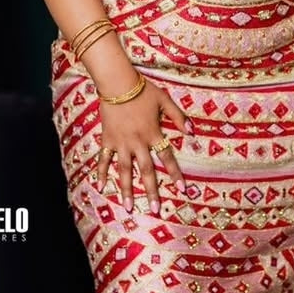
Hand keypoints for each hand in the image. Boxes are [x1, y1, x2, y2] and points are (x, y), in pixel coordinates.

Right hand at [97, 78, 190, 213]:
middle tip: (155, 208)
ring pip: (124, 170)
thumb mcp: (164, 100)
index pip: (167, 157)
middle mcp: (137, 142)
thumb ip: (178, 117)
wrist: (117, 84)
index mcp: (153, 133)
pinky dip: (102, 173)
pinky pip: (104, 159)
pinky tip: (102, 186)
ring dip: (127, 189)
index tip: (182, 189)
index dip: (175, 173)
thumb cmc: (142, 90)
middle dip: (151, 190)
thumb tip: (191, 132)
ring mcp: (121, 143)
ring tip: (128, 207)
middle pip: (146, 170)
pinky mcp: (107, 140)